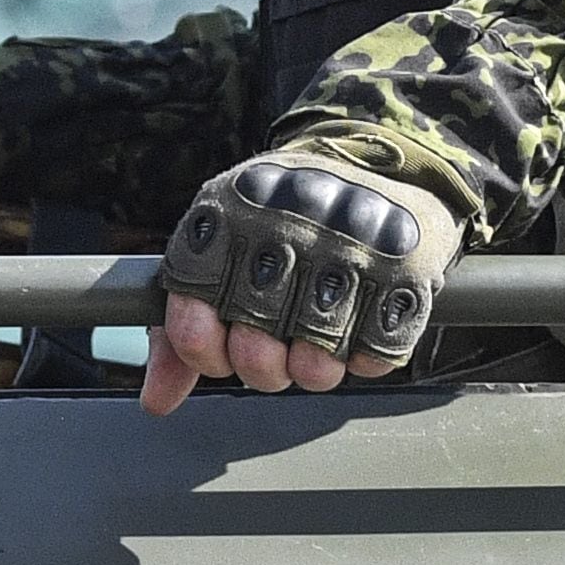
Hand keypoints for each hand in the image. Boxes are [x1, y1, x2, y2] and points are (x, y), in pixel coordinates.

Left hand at [143, 152, 457, 414]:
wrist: (381, 164)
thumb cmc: (283, 224)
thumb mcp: (222, 254)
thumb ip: (182, 328)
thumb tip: (157, 400)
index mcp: (229, 213)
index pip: (193, 315)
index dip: (202, 349)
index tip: (218, 346)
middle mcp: (288, 224)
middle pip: (254, 350)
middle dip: (259, 365)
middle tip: (271, 350)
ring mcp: (351, 248)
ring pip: (315, 364)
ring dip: (311, 368)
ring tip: (311, 345)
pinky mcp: (407, 272)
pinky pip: (374, 356)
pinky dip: (362, 358)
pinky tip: (355, 329)